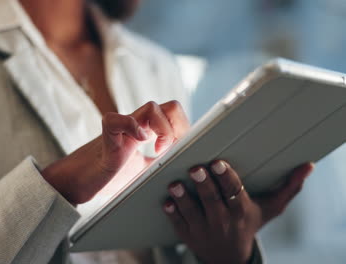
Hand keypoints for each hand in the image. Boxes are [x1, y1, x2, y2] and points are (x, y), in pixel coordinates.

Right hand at [42, 101, 189, 203]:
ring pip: (152, 107)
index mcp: (147, 131)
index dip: (183, 130)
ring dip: (162, 130)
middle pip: (171, 106)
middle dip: (179, 128)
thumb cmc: (109, 176)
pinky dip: (132, 128)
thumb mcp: (144, 171)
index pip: (175, 115)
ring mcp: (122, 127)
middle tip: (170, 150)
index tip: (178, 151)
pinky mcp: (106, 135)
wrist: (79, 183)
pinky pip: (117, 119)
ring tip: (156, 151)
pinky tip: (137, 144)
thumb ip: (161, 163)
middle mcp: (137, 125)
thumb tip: (184, 164)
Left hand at [164, 160, 313, 263]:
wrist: (230, 258)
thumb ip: (287, 188)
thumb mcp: (269, 209)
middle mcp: (223, 221)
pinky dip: (172, 213)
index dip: (225, 177)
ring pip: (192, 212)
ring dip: (183, 198)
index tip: (217, 163)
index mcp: (241, 210)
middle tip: (195, 169)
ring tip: (175, 184)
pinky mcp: (188, 235)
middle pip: (212, 200)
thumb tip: (308, 166)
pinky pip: (178, 224)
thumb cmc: (249, 224)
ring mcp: (204, 229)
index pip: (234, 192)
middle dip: (203, 185)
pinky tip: (166, 201)